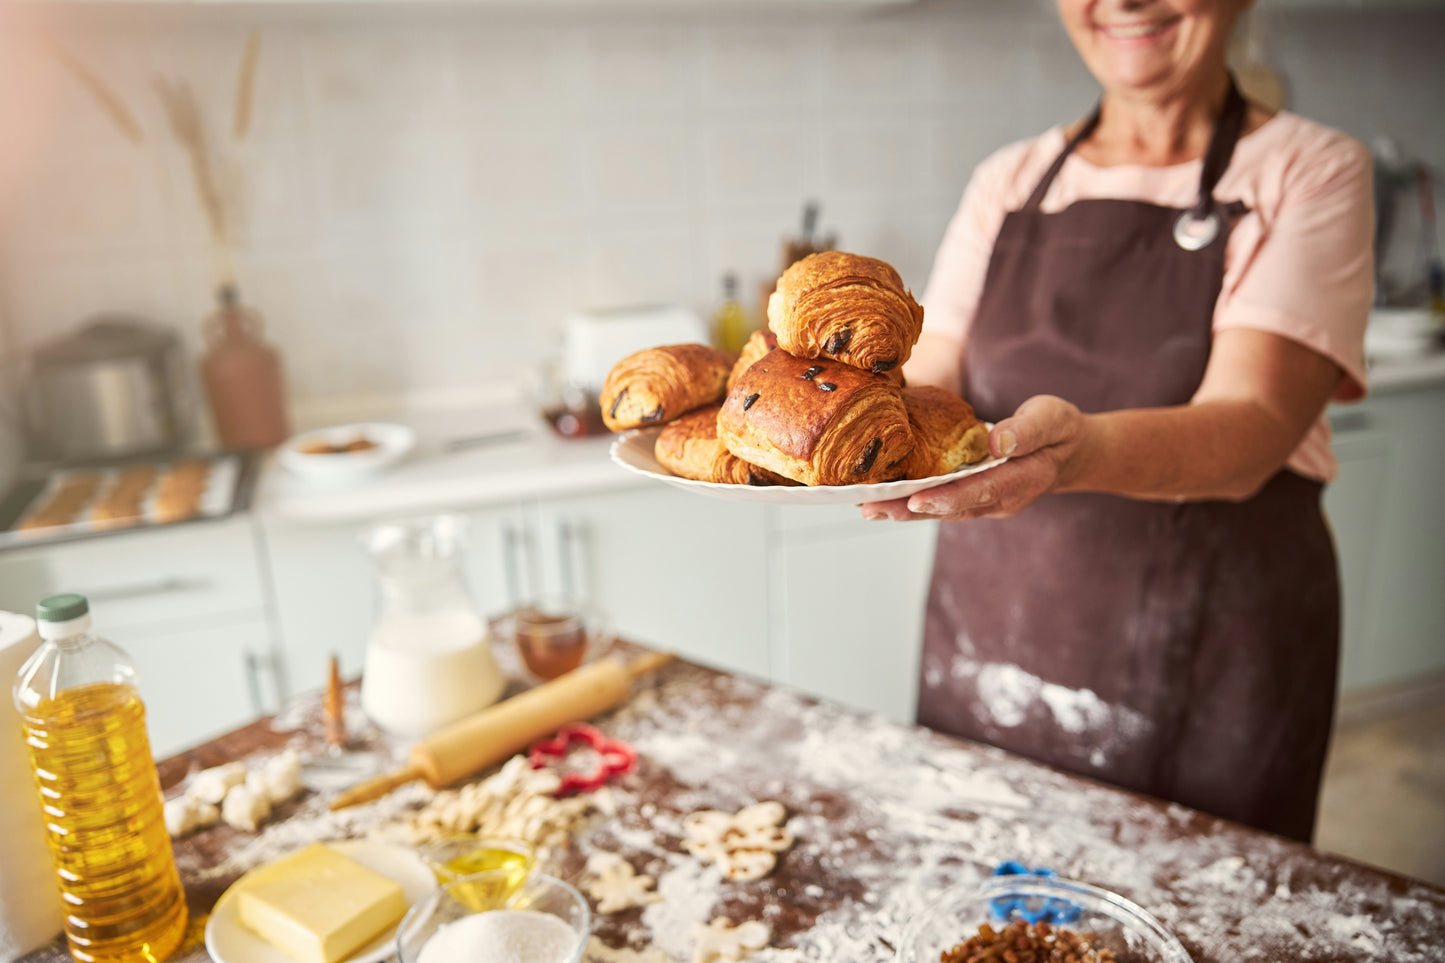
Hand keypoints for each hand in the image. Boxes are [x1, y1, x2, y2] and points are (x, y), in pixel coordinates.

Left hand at [860, 395, 1087, 520]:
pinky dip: (910, 502)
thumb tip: (996, 441)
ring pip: (942, 510)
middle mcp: (1000, 499)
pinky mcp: (972, 497)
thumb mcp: (1052, 420)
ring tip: (867, 507)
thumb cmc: (1057, 430)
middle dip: (911, 510)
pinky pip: (940, 502)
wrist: (1066, 452)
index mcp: (1022, 480)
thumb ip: (1028, 430)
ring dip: (904, 510)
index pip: (981, 490)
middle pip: (952, 508)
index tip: (917, 500)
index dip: (948, 497)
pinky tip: (882, 498)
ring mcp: (985, 502)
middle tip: (873, 508)